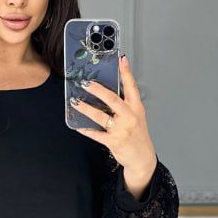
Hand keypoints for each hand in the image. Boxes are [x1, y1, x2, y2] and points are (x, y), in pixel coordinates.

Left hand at [69, 52, 157, 193]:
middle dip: (97, 90)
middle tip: (86, 83)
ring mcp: (121, 130)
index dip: (126, 72)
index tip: (121, 59)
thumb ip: (126, 103)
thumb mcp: (137, 116)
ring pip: (100, 116)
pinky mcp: (113, 141)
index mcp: (136, 108)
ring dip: (86, 108)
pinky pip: (96, 134)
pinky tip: (78, 125)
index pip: (132, 86)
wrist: (142, 157)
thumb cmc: (138, 135)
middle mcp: (130, 117)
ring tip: (75, 102)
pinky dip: (86, 129)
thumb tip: (109, 90)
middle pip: (112, 99)